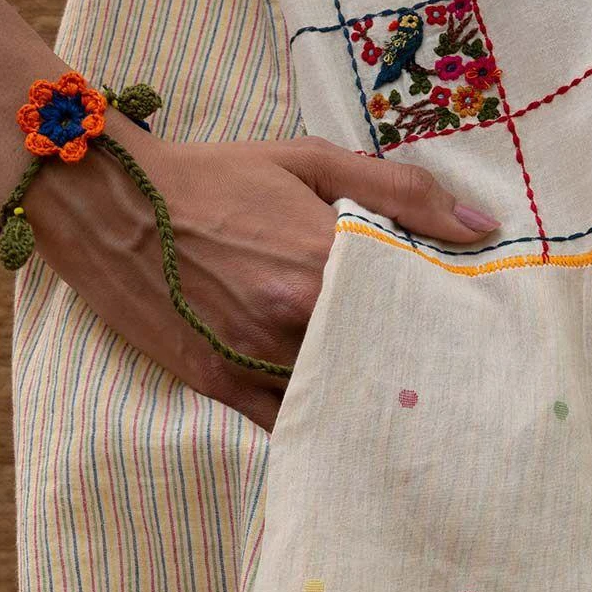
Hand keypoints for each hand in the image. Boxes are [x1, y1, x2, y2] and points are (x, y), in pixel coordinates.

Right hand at [28, 112, 498, 432]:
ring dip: (370, 404)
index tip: (477, 331)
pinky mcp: (218, 384)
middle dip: (417, 369)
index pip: (416, 306)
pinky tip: (347, 430)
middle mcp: (293, 319)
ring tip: (409, 408)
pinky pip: (286, 425)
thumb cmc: (213, 176)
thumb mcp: (308, 161)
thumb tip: (483, 229)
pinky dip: (318, 425)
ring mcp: (253, 359)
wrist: (108, 200)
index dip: (450, 322)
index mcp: (324, 259)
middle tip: (454, 379)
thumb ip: (400, 193)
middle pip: (383, 362)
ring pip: (338, 401)